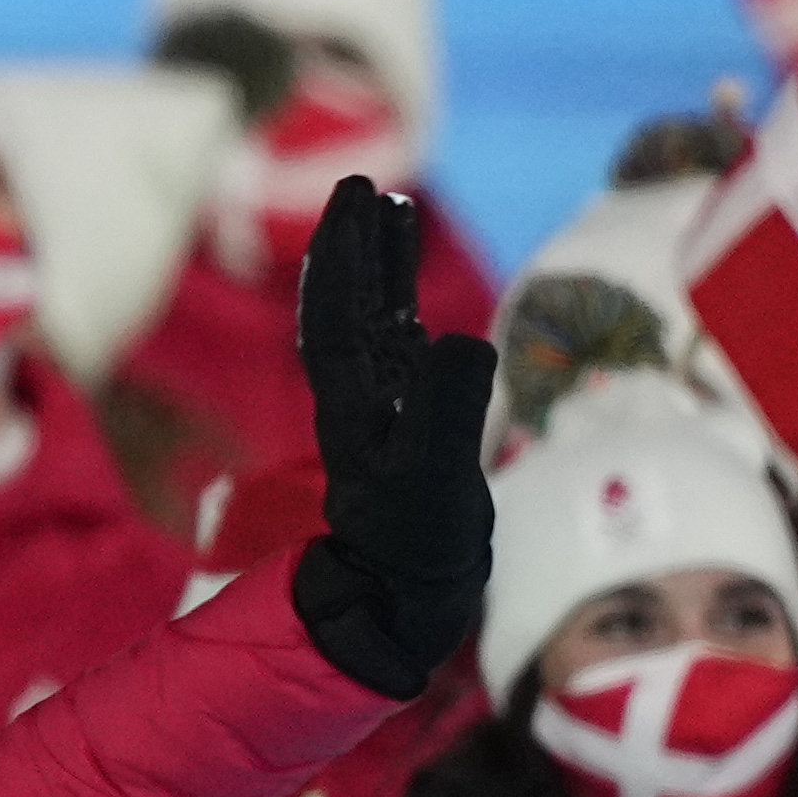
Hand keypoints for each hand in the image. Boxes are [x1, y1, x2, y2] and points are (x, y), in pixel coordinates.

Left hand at [286, 176, 497, 698]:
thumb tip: (456, 338)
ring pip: (369, 328)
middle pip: (347, 307)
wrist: (400, 610)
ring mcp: (378, 420)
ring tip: (391, 215)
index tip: (356, 196)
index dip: (346, 254)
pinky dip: (396, 318)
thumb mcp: (438, 481)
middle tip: (364, 186)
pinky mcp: (401, 438)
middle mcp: (359, 403)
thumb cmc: (415, 554)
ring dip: (376, 273)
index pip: (340, 312)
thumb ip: (448, 411)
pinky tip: (406, 302)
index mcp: (355, 404)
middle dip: (353, 247)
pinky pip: (390, 361)